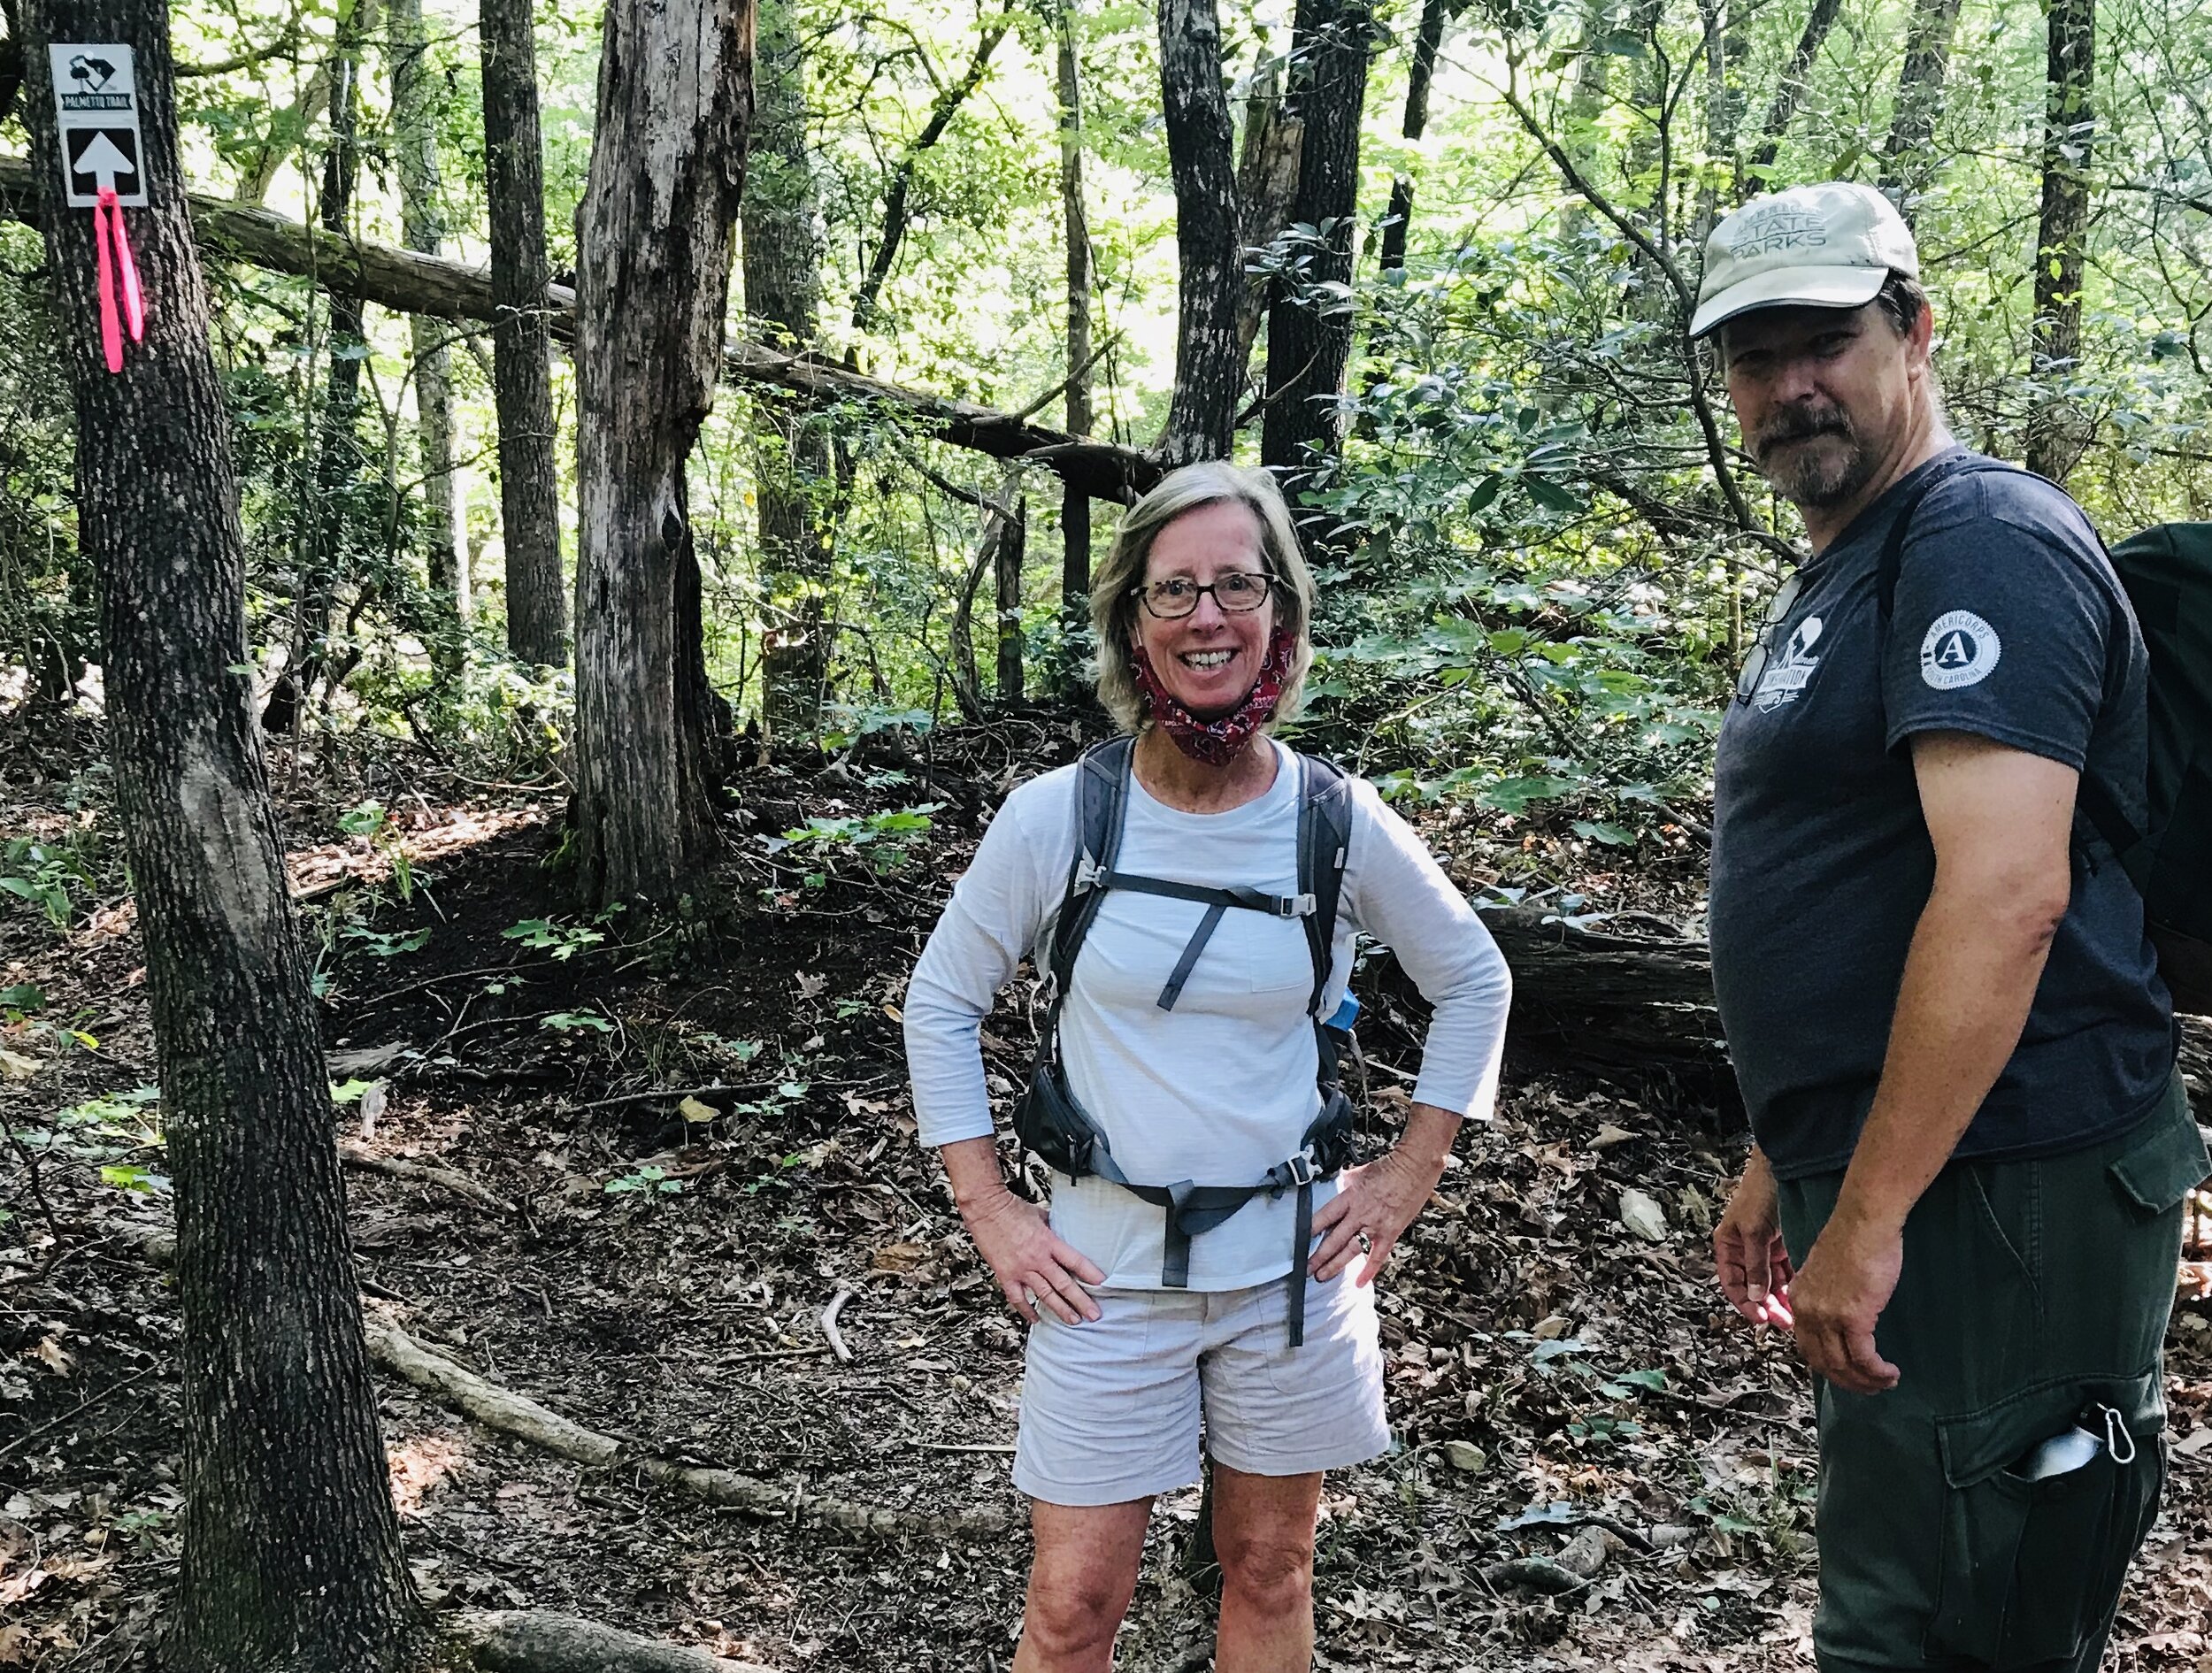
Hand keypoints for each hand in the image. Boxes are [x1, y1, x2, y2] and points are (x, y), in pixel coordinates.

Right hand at [958, 1188, 1103, 1325]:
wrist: (986, 1209)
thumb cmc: (1013, 1208)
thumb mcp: (1041, 1215)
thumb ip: (1053, 1228)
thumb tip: (1064, 1233)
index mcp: (1048, 1241)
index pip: (1074, 1260)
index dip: (1090, 1273)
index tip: (1103, 1284)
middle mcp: (1037, 1258)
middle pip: (1063, 1284)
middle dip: (1081, 1301)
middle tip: (1094, 1314)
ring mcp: (1021, 1269)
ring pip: (1044, 1295)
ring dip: (1060, 1309)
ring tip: (1073, 1320)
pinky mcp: (1005, 1275)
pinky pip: (1018, 1298)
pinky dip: (1027, 1310)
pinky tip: (1036, 1319)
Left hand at [1309, 1143, 1447, 1286]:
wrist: (1414, 1168)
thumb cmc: (1389, 1167)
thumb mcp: (1360, 1172)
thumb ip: (1346, 1182)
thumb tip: (1336, 1183)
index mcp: (1350, 1197)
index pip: (1324, 1217)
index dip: (1310, 1230)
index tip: (1299, 1241)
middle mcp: (1360, 1214)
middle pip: (1334, 1239)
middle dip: (1318, 1255)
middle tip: (1306, 1268)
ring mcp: (1376, 1225)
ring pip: (1351, 1250)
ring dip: (1335, 1265)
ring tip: (1322, 1276)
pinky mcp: (1391, 1233)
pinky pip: (1378, 1256)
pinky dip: (1369, 1271)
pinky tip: (1360, 1283)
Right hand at [1713, 1149, 1795, 1328]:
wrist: (1783, 1168)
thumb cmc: (1760, 1193)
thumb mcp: (1754, 1231)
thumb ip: (1755, 1266)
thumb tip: (1755, 1297)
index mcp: (1728, 1246)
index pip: (1732, 1284)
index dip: (1744, 1303)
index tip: (1760, 1319)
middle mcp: (1744, 1250)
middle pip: (1753, 1287)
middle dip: (1767, 1306)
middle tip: (1784, 1323)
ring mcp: (1763, 1249)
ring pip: (1770, 1283)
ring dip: (1781, 1299)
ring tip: (1795, 1315)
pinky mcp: (1781, 1246)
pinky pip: (1785, 1273)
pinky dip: (1792, 1285)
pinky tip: (1802, 1298)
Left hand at [1787, 1208, 1902, 1394]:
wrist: (1864, 1222)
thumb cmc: (1854, 1240)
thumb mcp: (1830, 1272)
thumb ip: (1828, 1296)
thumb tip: (1842, 1316)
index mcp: (1799, 1298)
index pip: (1806, 1345)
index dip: (1827, 1365)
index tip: (1847, 1373)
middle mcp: (1807, 1310)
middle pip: (1822, 1361)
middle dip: (1847, 1380)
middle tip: (1868, 1386)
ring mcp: (1828, 1316)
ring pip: (1843, 1365)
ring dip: (1865, 1381)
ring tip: (1884, 1383)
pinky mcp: (1853, 1317)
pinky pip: (1863, 1358)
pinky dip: (1877, 1372)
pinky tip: (1890, 1374)